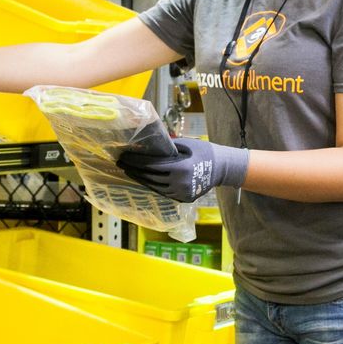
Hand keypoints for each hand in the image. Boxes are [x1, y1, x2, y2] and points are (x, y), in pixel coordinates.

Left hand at [117, 137, 249, 202]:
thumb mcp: (186, 144)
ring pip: (155, 187)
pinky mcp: (183, 199)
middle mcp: (179, 183)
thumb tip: (149, 145)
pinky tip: (144, 179)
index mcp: (180, 168)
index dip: (135, 161)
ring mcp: (181, 193)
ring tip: (130, 171)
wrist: (222, 168)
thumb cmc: (204, 152)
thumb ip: (168, 147)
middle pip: (150, 177)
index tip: (124, 157)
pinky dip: (152, 185)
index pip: (151, 166)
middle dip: (134, 170)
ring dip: (141, 179)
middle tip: (121, 163)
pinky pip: (163, 192)